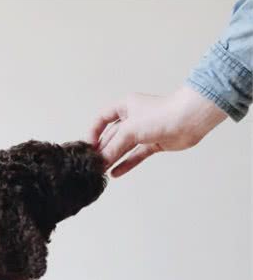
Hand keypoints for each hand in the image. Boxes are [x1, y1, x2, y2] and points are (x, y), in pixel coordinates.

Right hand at [88, 86, 226, 176]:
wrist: (190, 120)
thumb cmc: (161, 115)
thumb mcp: (130, 131)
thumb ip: (113, 148)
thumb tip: (100, 163)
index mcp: (125, 106)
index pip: (102, 119)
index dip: (94, 132)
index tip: (88, 147)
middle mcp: (133, 118)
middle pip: (112, 136)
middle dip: (103, 150)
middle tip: (93, 164)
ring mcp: (144, 131)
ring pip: (123, 147)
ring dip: (113, 159)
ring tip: (102, 171)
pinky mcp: (153, 143)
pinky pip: (135, 155)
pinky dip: (126, 164)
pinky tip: (116, 173)